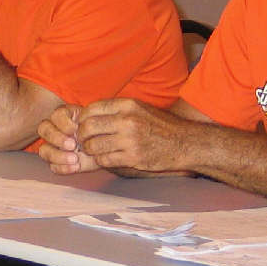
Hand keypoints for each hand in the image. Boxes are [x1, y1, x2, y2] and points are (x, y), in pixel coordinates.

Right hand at [37, 105, 100, 174]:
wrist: (106, 149)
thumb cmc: (100, 133)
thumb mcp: (97, 126)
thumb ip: (89, 125)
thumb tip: (79, 128)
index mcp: (65, 115)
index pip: (56, 115)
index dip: (63, 123)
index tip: (75, 129)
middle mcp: (55, 129)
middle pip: (44, 129)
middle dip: (57, 138)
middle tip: (73, 145)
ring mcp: (53, 146)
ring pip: (43, 149)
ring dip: (58, 155)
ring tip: (75, 159)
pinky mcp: (57, 162)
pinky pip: (52, 165)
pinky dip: (62, 167)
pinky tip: (75, 167)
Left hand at [70, 98, 186, 174]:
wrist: (185, 142)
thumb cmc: (160, 125)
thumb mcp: (140, 108)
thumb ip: (116, 109)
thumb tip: (88, 114)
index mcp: (128, 105)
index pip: (92, 108)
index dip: (82, 118)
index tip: (82, 124)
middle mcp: (127, 121)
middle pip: (88, 127)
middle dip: (81, 135)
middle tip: (83, 139)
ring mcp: (130, 140)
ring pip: (93, 146)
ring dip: (90, 150)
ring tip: (94, 150)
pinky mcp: (133, 158)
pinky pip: (104, 160)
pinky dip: (101, 160)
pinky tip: (106, 157)